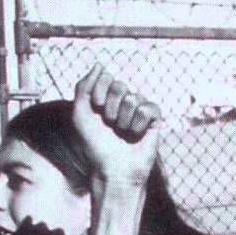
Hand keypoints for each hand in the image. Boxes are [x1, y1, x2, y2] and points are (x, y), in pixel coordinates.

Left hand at [73, 63, 160, 187]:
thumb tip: (99, 64)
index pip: (105, 76)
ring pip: (133, 98)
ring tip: (122, 133)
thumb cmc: (95, 145)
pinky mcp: (155, 120)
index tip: (96, 108)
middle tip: (110, 124)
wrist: (113, 170)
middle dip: (111, 107)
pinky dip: (138, 124)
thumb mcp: (80, 114)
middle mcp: (122, 102)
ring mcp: (139, 110)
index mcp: (105, 99)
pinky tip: (136, 135)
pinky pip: (148, 108)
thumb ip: (84, 87)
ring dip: (123, 119)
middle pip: (119, 86)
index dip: (99, 91)